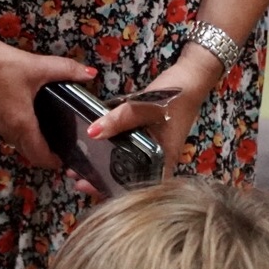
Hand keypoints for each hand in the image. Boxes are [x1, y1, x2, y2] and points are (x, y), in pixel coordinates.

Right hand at [0, 25, 97, 169]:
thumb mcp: (36, 66)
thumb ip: (65, 70)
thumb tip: (90, 74)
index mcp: (21, 124)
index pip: (40, 156)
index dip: (54, 162)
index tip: (67, 159)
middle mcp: (7, 131)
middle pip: (28, 153)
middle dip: (44, 154)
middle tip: (62, 145)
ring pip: (17, 143)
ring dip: (31, 142)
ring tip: (48, 129)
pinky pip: (7, 131)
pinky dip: (19, 130)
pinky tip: (27, 112)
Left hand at [80, 44, 227, 190]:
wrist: (193, 75)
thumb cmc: (175, 95)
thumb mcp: (146, 106)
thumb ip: (121, 119)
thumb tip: (93, 132)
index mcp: (161, 160)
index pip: (135, 188)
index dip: (112, 192)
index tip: (88, 188)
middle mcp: (157, 160)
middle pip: (127, 180)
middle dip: (101, 182)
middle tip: (76, 180)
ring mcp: (152, 149)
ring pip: (125, 167)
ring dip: (103, 169)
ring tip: (79, 169)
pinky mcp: (147, 137)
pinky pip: (126, 152)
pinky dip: (110, 154)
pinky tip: (94, 151)